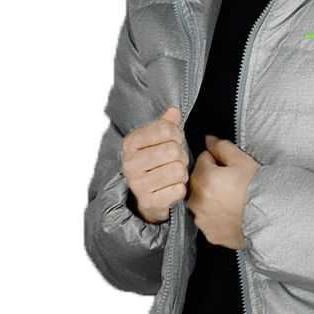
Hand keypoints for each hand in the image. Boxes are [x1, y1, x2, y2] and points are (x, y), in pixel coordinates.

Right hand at [121, 106, 188, 222]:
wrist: (146, 199)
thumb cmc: (154, 166)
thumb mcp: (156, 142)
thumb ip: (166, 125)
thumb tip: (174, 111)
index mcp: (130, 143)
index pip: (165, 129)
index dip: (177, 135)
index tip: (175, 142)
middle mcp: (130, 164)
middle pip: (173, 150)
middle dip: (182, 156)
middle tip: (177, 161)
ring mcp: (138, 185)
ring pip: (178, 170)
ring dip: (183, 173)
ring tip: (175, 175)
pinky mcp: (149, 202)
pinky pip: (179, 190)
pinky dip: (181, 189)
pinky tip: (172, 188)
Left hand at [188, 134, 261, 249]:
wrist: (271, 219)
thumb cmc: (258, 190)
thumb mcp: (242, 161)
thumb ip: (222, 147)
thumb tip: (209, 140)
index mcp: (202, 178)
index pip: (203, 159)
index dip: (218, 161)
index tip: (230, 168)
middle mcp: (197, 200)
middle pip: (200, 181)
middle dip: (212, 180)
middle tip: (234, 184)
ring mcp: (202, 219)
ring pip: (203, 201)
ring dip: (212, 198)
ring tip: (234, 200)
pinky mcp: (209, 233)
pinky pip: (209, 220)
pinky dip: (216, 216)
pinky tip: (232, 213)